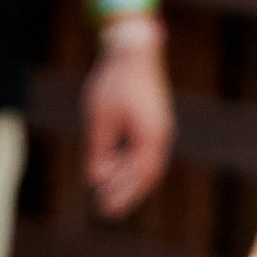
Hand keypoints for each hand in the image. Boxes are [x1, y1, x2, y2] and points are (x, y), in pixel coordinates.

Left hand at [82, 29, 172, 219]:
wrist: (134, 47)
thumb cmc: (115, 81)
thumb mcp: (99, 120)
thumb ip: (97, 152)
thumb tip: (95, 180)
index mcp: (150, 136)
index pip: (138, 176)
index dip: (122, 195)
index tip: (104, 209)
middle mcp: (161, 134)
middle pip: (146, 176)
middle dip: (126, 193)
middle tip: (104, 209)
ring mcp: (161, 127)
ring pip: (147, 164)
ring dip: (127, 179)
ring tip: (105, 188)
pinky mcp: (155, 120)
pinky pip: (146, 151)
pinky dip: (130, 163)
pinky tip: (112, 166)